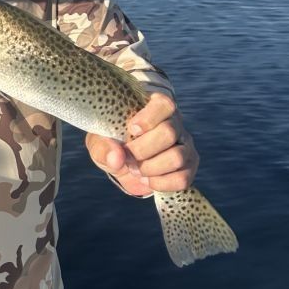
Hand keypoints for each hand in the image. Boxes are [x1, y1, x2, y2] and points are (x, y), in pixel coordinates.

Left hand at [85, 92, 199, 195]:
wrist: (123, 161)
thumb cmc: (112, 141)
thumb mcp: (100, 141)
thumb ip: (103, 147)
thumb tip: (117, 158)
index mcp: (154, 106)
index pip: (164, 105)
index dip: (149, 118)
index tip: (130, 130)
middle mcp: (174, 122)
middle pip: (169, 132)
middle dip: (143, 150)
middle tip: (127, 157)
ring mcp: (185, 144)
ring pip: (177, 157)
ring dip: (151, 168)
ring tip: (135, 169)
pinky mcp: (189, 166)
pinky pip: (183, 178)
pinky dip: (161, 183)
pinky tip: (146, 180)